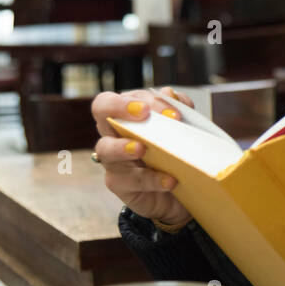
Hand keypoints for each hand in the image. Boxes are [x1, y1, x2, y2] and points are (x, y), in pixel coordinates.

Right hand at [92, 86, 195, 228]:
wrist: (181, 191)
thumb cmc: (176, 154)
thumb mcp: (183, 130)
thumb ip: (178, 110)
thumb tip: (169, 94)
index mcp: (128, 115)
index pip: (117, 98)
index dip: (130, 100)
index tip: (152, 109)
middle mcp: (114, 133)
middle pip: (101, 111)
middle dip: (118, 108)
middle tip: (144, 114)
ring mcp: (113, 160)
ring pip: (106, 149)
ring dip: (124, 147)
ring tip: (142, 149)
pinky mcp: (120, 184)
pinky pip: (129, 181)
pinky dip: (151, 179)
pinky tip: (169, 180)